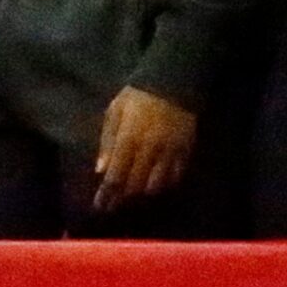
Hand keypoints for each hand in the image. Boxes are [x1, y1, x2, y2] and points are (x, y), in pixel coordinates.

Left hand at [93, 86, 196, 211]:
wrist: (174, 80)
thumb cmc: (138, 96)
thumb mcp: (115, 111)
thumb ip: (107, 140)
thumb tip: (101, 170)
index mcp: (129, 139)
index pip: (116, 176)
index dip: (107, 195)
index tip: (100, 206)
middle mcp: (150, 150)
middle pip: (135, 185)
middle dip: (123, 198)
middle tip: (115, 204)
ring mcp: (170, 151)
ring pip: (157, 185)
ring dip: (144, 192)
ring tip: (136, 194)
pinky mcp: (185, 149)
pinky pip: (176, 175)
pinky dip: (166, 183)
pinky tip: (158, 183)